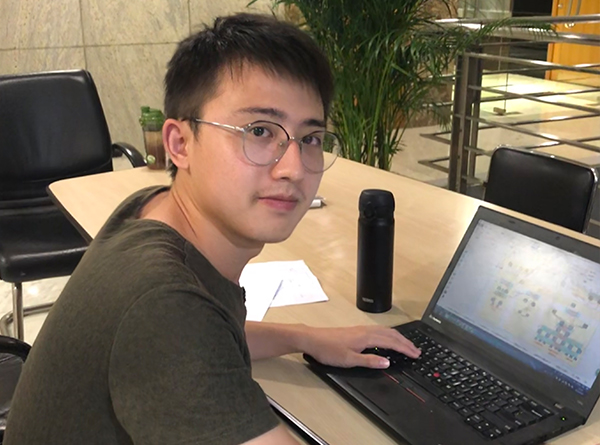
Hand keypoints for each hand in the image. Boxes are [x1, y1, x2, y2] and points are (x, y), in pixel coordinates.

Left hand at [299, 325, 420, 368]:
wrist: (312, 339)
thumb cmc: (328, 349)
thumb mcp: (349, 360)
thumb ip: (369, 361)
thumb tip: (387, 362)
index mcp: (366, 337)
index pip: (391, 342)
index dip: (405, 348)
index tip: (416, 354)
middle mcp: (365, 331)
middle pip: (391, 334)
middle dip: (405, 342)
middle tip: (416, 350)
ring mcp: (361, 329)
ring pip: (385, 331)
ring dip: (398, 337)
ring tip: (406, 344)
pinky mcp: (356, 331)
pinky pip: (378, 330)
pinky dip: (388, 335)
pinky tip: (387, 339)